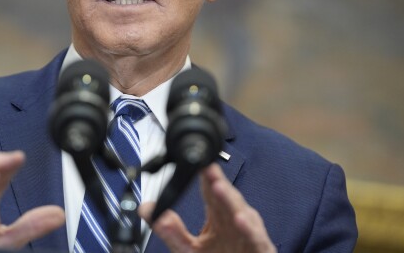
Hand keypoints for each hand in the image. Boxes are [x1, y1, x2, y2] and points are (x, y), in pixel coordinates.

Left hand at [140, 163, 275, 252]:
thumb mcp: (188, 248)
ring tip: (218, 187)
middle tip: (206, 166)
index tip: (195, 160)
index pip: (210, 191)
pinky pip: (255, 236)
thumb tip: (145, 208)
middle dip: (216, 181)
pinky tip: (240, 219)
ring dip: (230, 200)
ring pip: (240, 212)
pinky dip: (249, 228)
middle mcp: (234, 220)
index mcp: (218, 216)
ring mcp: (247, 233)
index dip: (203, 176)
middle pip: (224, 196)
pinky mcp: (258, 248)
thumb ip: (168, 229)